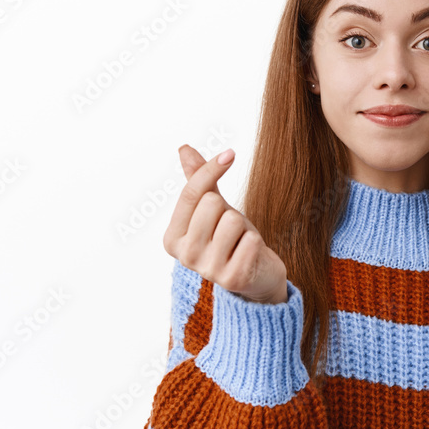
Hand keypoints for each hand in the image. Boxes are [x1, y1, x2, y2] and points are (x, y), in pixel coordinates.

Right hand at [163, 145, 288, 304]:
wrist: (256, 275)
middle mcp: (185, 257)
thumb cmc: (231, 238)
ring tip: (240, 242)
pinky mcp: (233, 279)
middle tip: (231, 229)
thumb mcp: (213, 207)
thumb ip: (198, 181)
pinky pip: (251, 240)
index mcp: (172, 238)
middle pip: (211, 203)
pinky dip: (255, 242)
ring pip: (232, 220)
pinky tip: (250, 255)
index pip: (191, 193)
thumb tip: (184, 149)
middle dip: (228, 210)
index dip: (212, 169)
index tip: (230, 154)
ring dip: (244, 228)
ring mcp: (208, 270)